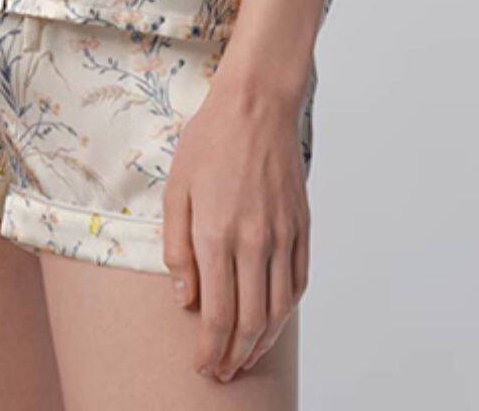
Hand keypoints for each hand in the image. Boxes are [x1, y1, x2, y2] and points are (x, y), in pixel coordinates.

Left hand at [161, 70, 310, 381]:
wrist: (256, 104)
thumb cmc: (209, 140)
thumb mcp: (175, 188)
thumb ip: (177, 246)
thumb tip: (185, 298)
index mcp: (217, 234)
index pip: (218, 314)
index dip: (210, 349)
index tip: (202, 366)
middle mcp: (254, 242)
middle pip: (251, 322)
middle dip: (235, 356)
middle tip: (221, 373)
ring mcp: (283, 236)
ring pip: (279, 310)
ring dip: (263, 343)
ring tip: (245, 358)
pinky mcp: (302, 227)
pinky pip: (298, 283)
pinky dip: (286, 312)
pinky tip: (273, 320)